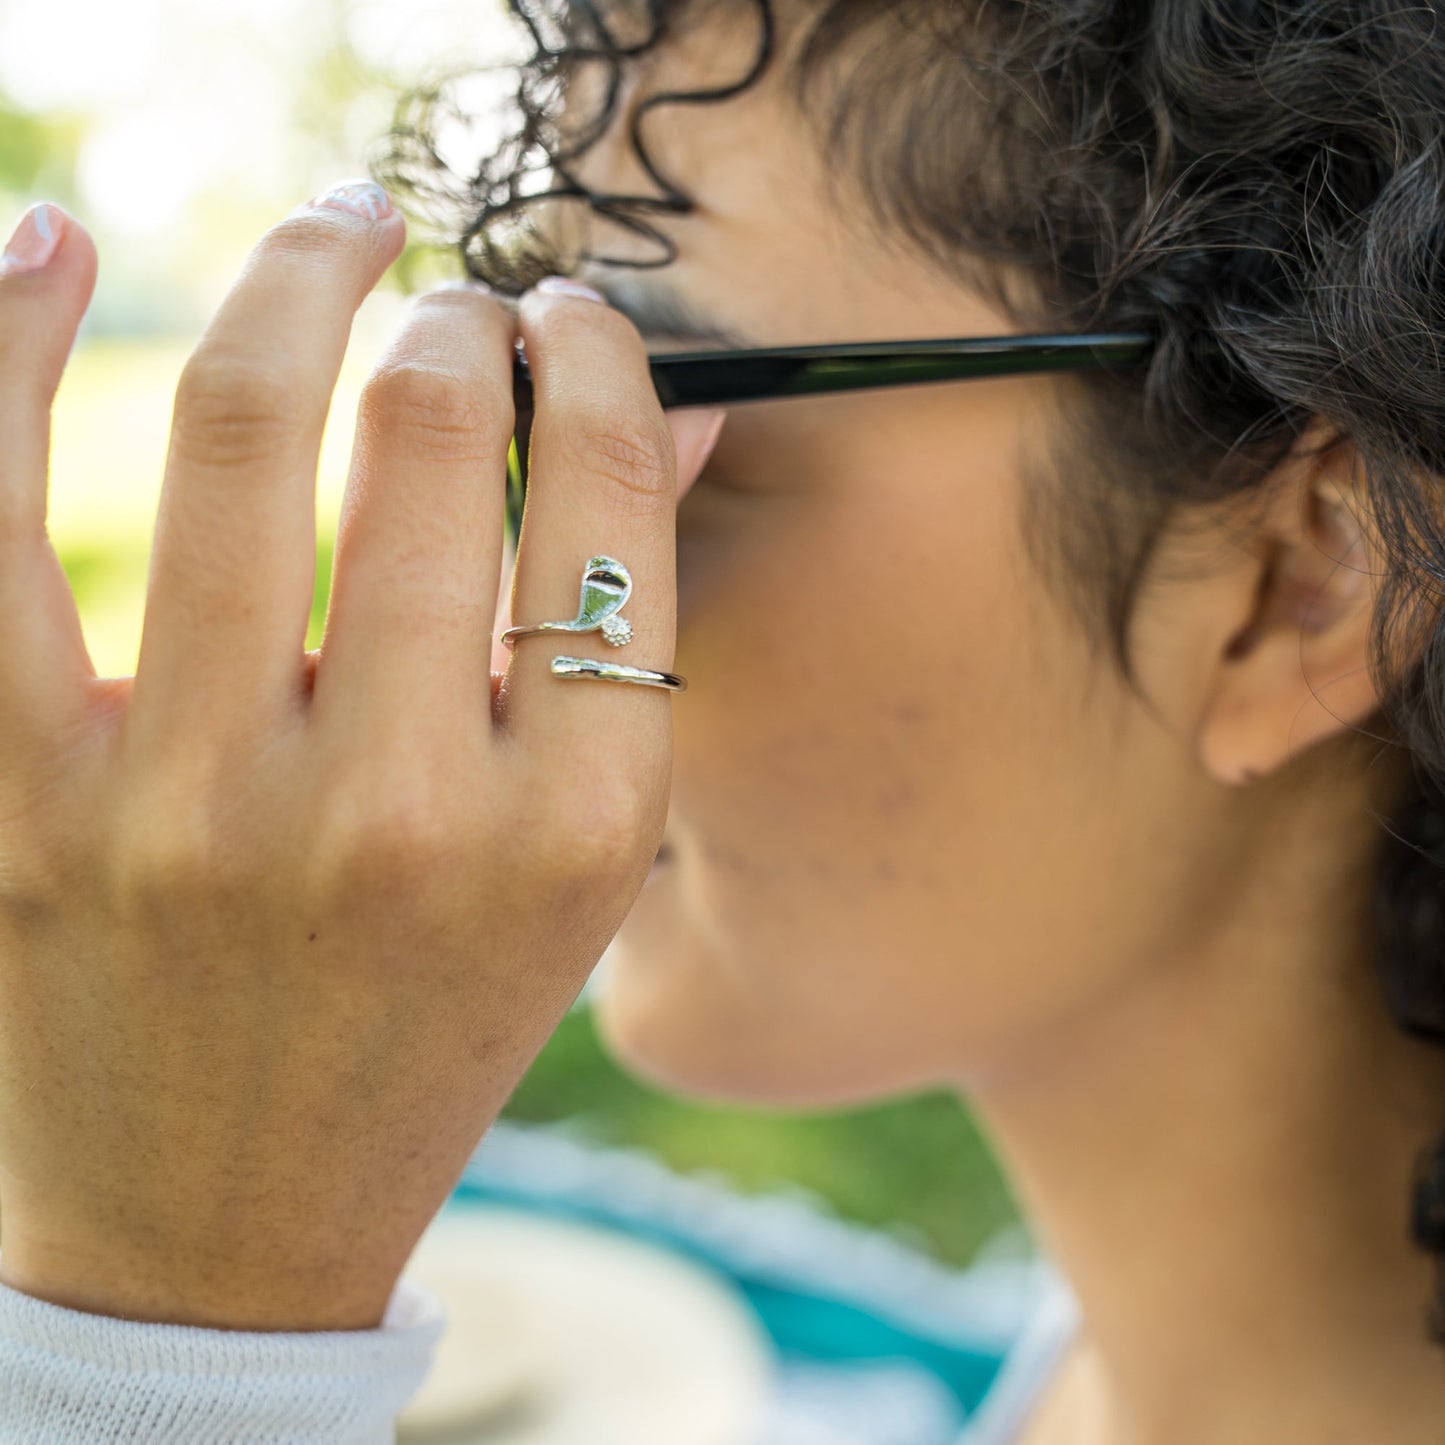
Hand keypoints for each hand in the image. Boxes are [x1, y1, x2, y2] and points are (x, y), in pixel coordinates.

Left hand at [0, 187, 723, 1330]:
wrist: (229, 1222)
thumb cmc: (432, 1024)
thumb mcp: (579, 861)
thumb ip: (622, 633)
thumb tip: (669, 414)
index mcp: (568, 827)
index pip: (603, 507)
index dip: (597, 367)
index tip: (570, 320)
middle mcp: (396, 811)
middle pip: (430, 445)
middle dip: (455, 319)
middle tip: (456, 294)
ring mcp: (192, 806)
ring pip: (231, 433)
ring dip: (297, 278)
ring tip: (340, 225)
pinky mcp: (24, 806)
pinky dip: (8, 343)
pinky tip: (56, 240)